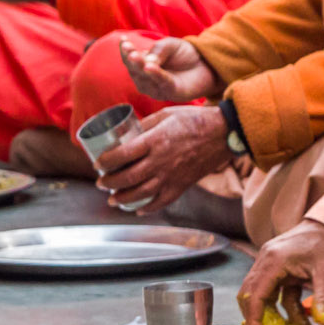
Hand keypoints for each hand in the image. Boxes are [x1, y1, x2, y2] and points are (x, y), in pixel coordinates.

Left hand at [92, 105, 231, 211]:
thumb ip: (144, 126)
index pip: (121, 155)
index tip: (97, 164)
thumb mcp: (166, 115)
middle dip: (109, 183)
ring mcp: (172, 175)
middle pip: (127, 178)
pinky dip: (148, 208)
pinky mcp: (183, 184)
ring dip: (122, 198)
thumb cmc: (196, 120)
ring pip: (141, 193)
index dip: (105, 162)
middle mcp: (161, 160)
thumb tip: (124, 135)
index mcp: (155, 140)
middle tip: (101, 183)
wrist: (226, 133)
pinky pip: (163, 201)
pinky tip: (138, 209)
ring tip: (112, 199)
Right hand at [118, 36, 220, 101]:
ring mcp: (157, 88)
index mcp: (142, 65)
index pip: (130, 58)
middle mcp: (146, 79)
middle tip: (129, 50)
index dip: (125, 50)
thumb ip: (159, 50)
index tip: (123, 40)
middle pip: (134, 69)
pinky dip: (156, 75)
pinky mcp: (172, 93)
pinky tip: (150, 67)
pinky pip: (163, 83)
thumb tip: (147, 60)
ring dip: (140, 67)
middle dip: (131, 59)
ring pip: (146, 78)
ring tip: (136, 56)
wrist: (207, 64)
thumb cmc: (185, 54)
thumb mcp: (170, 45)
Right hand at [238, 220, 323, 324]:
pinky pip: (278, 292)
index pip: (254, 294)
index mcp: (273, 260)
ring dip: (275, 314)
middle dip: (258, 318)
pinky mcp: (282, 268)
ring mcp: (272, 264)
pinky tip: (301, 320)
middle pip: (251, 295)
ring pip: (264, 295)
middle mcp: (267, 261)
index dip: (253, 319)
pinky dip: (286, 306)